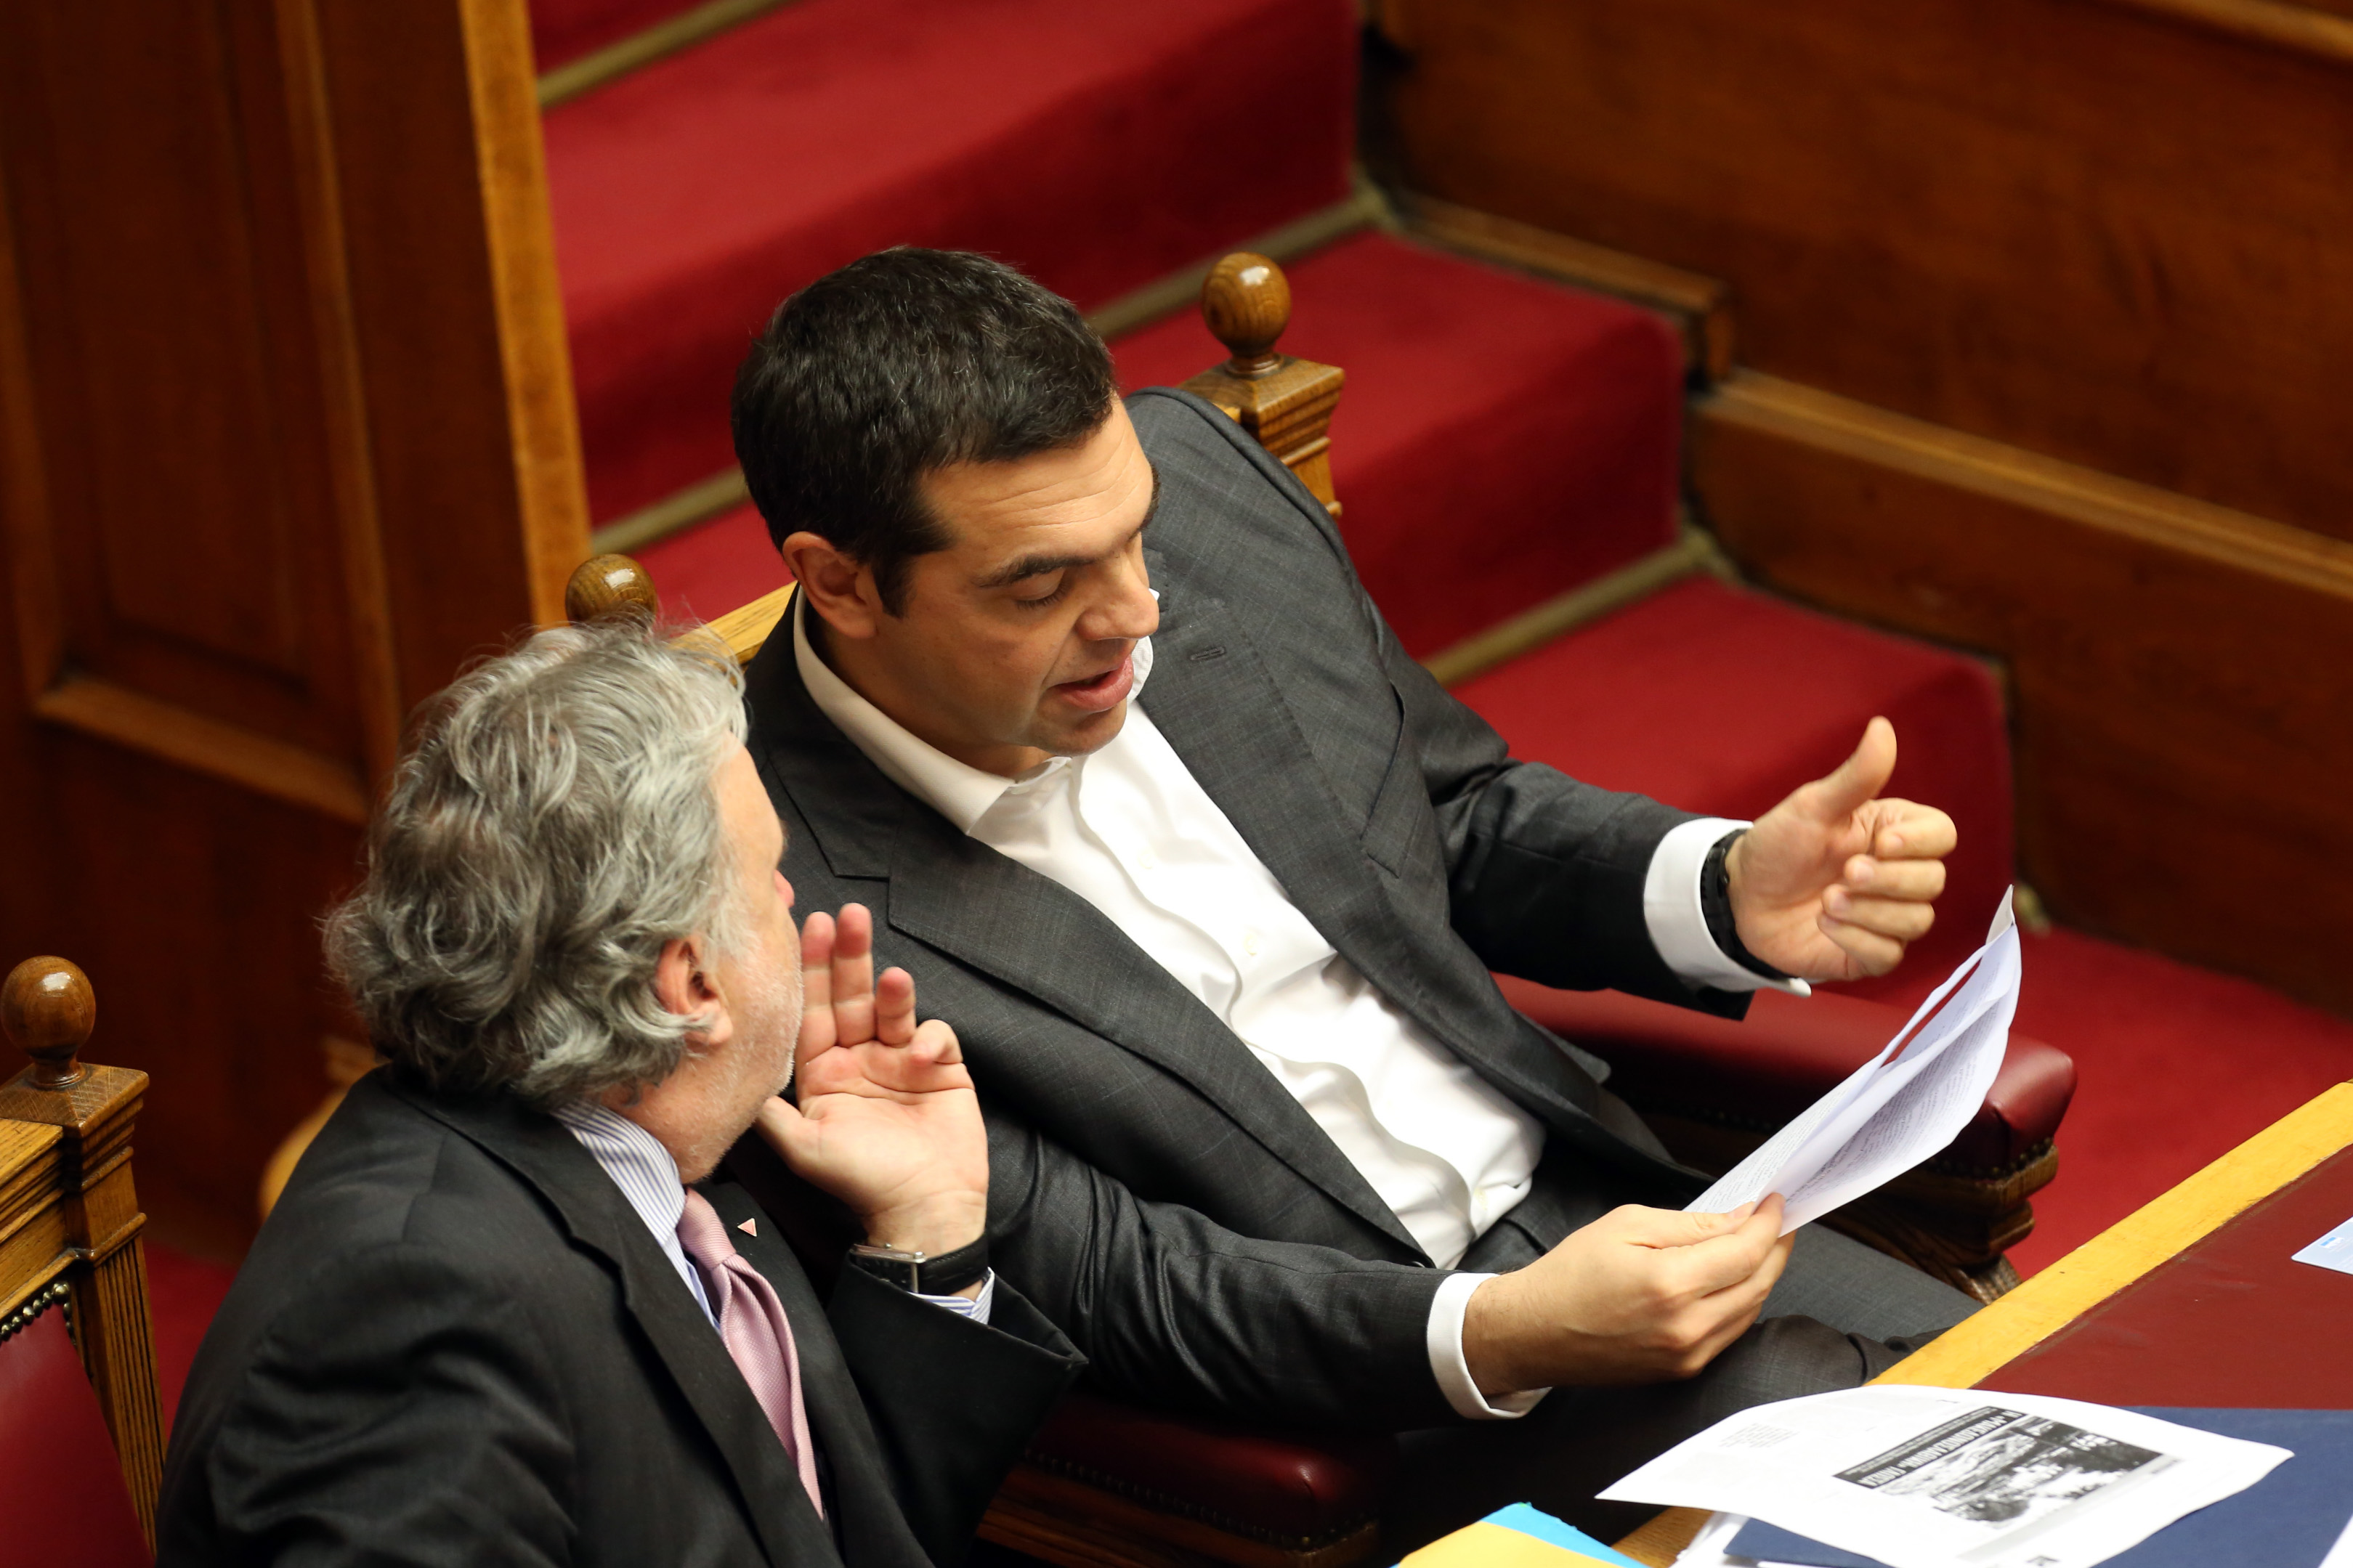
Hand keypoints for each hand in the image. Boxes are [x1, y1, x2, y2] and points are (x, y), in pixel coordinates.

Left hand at [754, 905, 987, 1270]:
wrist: (924, 1209)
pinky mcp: (942, 1067)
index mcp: (823, 1071)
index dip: (810, 970)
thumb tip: (724, 1073)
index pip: (813, 1010)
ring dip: (890, 989)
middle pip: (851, 996)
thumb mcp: (803, 1144)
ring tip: (891, 978)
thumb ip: (767, 1107)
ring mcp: (901, 1060)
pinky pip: (935, 1035)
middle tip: (847, 917)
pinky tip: (919, 1055)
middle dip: (849, 956)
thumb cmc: (861, 1180)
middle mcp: (859, 1059)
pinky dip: (928, 1038)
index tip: (806, 928)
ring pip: (893, 1008)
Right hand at [1462, 1197, 1792, 1396]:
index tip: (1776, 1203)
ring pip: (1751, 1310)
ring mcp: (1688, 1355)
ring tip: (1756, 1245)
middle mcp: (1687, 1326)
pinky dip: (1742, 1302)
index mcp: (1671, 1284)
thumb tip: (1738, 1220)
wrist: (1533, 1332)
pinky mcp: (1683, 1370)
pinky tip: (1732, 1279)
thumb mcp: (1625, 1226)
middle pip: (1759, 1282)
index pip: (1746, 1250)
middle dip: (1775, 1247)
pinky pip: (1731, 1332)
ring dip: (1761, 1275)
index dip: (1769, 1223)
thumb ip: (1689, 1224)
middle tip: (1777, 1221)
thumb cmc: (1569, 1276)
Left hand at [1727, 717, 1956, 980]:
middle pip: (1933, 880)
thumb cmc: (1779, 847)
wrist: (1741, 898)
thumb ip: (1855, 775)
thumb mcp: (1812, 807)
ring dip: (1868, 911)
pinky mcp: (1870, 953)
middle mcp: (1898, 875)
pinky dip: (1855, 940)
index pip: (1942, 835)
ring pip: (1917, 920)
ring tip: (1826, 900)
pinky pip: (1889, 955)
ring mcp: (1887, 916)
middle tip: (1845, 872)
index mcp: (1893, 833)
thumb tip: (1883, 726)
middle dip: (1888, 879)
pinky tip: (1824, 924)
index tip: (1882, 842)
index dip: (1920, 842)